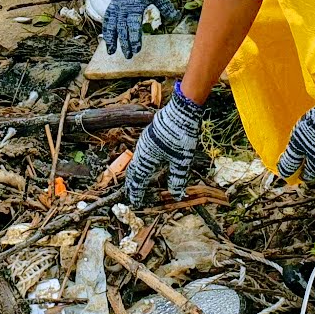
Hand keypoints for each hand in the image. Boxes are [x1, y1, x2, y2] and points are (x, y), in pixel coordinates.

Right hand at [101, 0, 183, 57]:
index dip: (134, 39)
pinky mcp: (113, 1)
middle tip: (128, 56)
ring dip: (111, 38)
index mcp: (134, 6)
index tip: (136, 49)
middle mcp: (123, 7)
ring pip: (111, 25)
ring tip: (110, 50)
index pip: (132, 27)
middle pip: (121, 29)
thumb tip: (175, 18)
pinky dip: (107, 27)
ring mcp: (116, 4)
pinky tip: (107, 35)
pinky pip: (108, 17)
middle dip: (124, 43)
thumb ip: (165, 7)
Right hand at [124, 86, 203, 207]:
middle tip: (132, 194)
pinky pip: (141, 153)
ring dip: (137, 173)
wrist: (180, 111)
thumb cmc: (180, 136)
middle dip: (133, 184)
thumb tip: (177, 195)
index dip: (137, 192)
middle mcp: (141, 150)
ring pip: (137, 161)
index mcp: (146, 158)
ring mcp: (144, 141)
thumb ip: (178, 178)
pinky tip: (148, 163)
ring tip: (138, 181)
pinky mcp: (150, 135)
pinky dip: (142, 163)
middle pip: (134, 171)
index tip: (136, 202)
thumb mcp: (182, 160)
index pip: (138, 180)